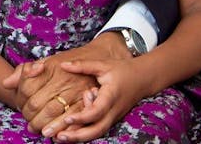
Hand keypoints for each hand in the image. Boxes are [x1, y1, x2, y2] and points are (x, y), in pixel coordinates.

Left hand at [0, 33, 130, 133]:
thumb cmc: (120, 70)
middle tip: (57, 136)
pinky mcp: (110, 119)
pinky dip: (83, 135)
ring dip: (79, 138)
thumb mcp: (102, 65)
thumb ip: (82, 65)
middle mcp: (113, 110)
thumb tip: (62, 64)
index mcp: (111, 96)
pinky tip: (67, 136)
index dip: (82, 117)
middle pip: (96, 129)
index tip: (66, 119)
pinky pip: (97, 130)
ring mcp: (113, 117)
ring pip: (97, 133)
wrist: (142, 78)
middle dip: (77, 135)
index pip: (97, 110)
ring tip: (58, 139)